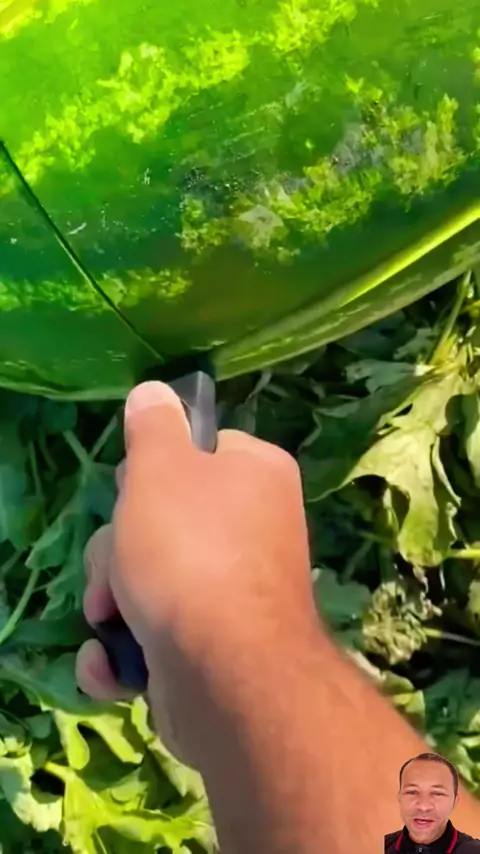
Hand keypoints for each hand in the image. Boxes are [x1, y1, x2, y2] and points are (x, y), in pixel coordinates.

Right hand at [76, 381, 315, 766]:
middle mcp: (255, 530)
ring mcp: (233, 594)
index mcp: (256, 474)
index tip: (133, 491)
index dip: (153, 471)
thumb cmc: (191, 549)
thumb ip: (154, 426)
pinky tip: (116, 664)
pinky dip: (127, 651)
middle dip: (120, 548)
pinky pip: (154, 636)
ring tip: (116, 618)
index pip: (199, 452)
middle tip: (117, 567)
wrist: (226, 672)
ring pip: (148, 579)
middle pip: (163, 520)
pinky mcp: (211, 650)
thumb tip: (156, 391)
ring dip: (115, 600)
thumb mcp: (161, 467)